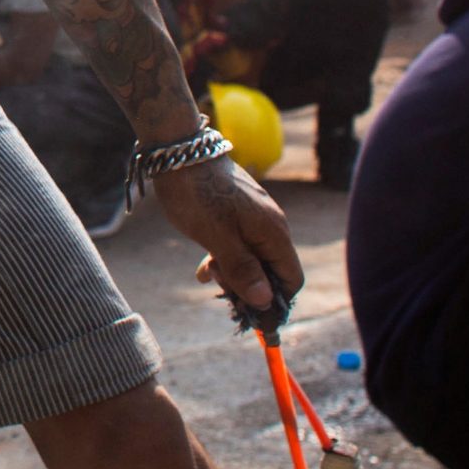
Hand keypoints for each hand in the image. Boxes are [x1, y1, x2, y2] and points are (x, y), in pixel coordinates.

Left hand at [157, 156, 302, 317]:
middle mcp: (271, 224)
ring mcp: (254, 215)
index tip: (252, 317)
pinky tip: (204, 267)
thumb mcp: (217, 239)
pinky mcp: (236, 209)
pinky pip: (238, 243)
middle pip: (272, 270)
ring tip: (206, 275)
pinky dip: (225, 257)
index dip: (275, 302)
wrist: (178, 150)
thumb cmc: (197, 195)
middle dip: (249, 287)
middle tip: (219, 291)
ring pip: (252, 257)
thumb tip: (266, 301)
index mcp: (274, 233)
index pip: (291, 279)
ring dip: (233, 272)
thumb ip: (243, 270)